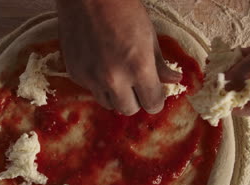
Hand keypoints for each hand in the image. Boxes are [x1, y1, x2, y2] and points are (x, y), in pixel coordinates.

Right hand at [55, 0, 181, 114]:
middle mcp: (114, 79)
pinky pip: (91, 90)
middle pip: (129, 110)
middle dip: (136, 100)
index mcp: (138, 67)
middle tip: (136, 84)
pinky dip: (98, 83)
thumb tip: (174, 80)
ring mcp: (91, 78)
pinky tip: (100, 64)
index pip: (153, 104)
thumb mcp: (149, 35)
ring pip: (108, 104)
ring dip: (116, 95)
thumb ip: (160, 63)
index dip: (156, 100)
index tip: (155, 93)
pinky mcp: (75, 74)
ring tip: (117, 74)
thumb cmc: (122, 9)